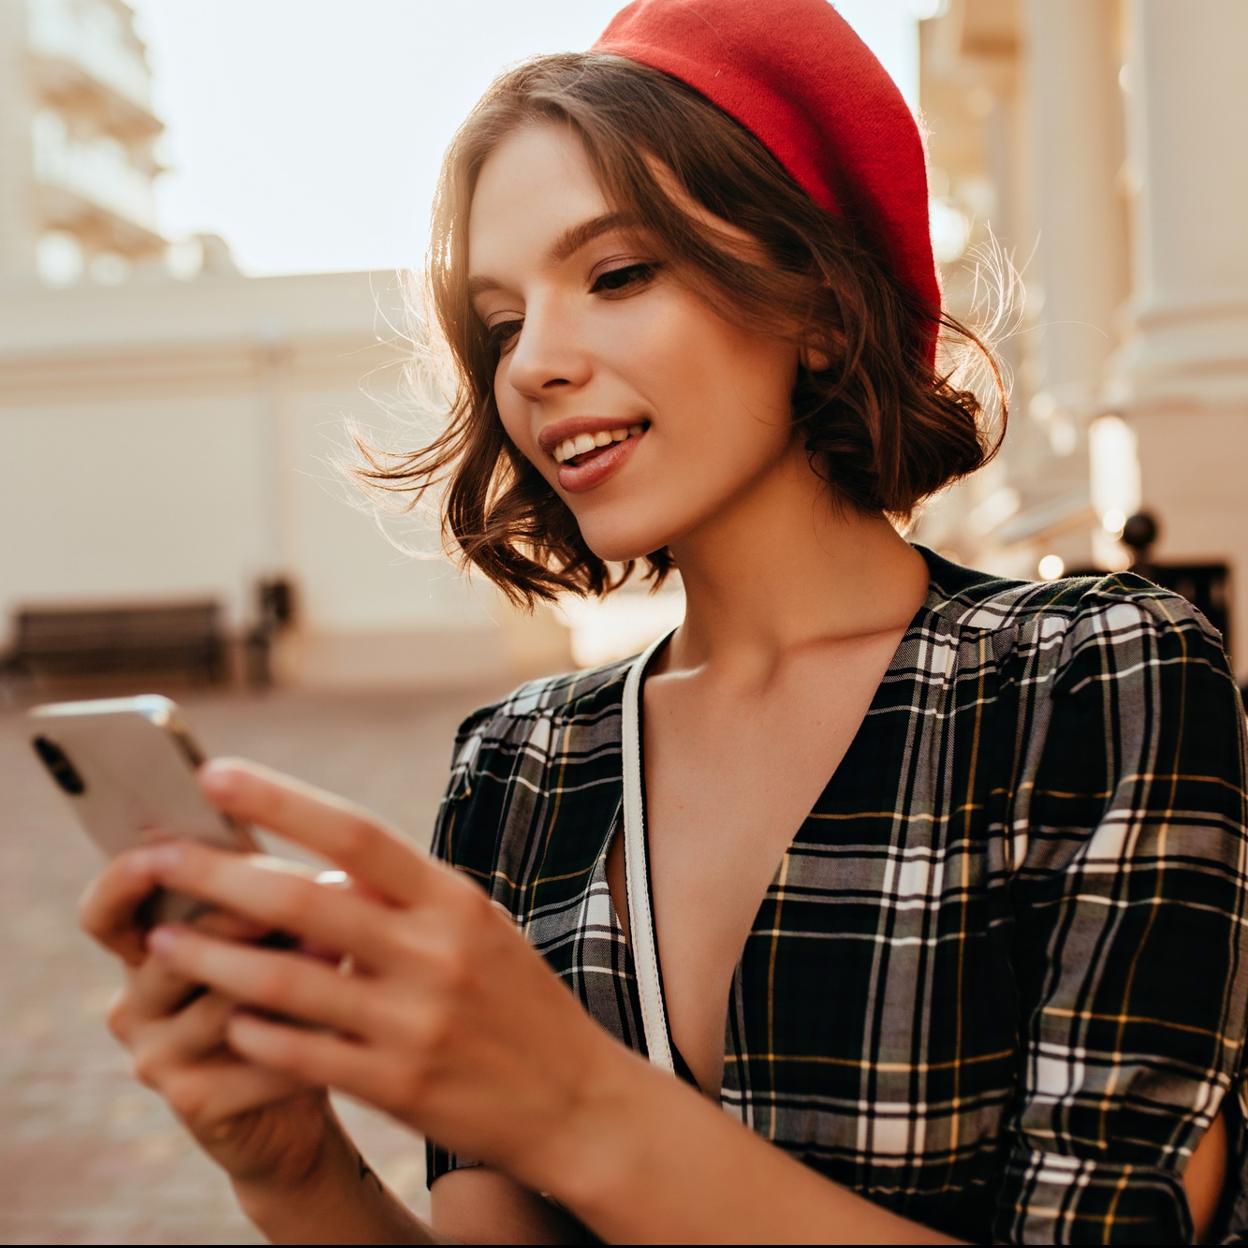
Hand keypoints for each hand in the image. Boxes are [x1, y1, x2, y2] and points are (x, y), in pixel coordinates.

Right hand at [78, 846, 347, 1190]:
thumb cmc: (292, 989)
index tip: (161, 850)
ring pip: (221, 1001)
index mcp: (146, 950)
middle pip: (173, 950)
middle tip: (305, 887)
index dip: (123, 880)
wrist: (306, 1089)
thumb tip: (312, 836)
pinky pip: (255, 1055)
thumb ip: (266, 890)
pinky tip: (346, 1020)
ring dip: (287, 973)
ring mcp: (157, 1058)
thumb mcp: (274, 934)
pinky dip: (306, 1034)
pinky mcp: (195, 1103)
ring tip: (341, 946)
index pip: (105, 912)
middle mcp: (135, 1004)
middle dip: (241, 917)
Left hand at [134, 757, 623, 1193]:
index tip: (215, 774)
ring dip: (215, 959)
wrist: (574, 1099)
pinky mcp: (398, 1085)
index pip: (356, 834)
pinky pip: (303, 1054)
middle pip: (305, 900)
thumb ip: (407, 897)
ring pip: (288, 983)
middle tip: (154, 856)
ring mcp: (414, 1022)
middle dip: (217, 874)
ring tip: (162, 944)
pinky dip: (256, 1034)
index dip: (281, 801)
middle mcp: (434, 953)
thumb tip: (325, 864)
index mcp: (453, 901)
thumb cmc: (516, 1000)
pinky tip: (228, 1022)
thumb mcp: (479, 928)